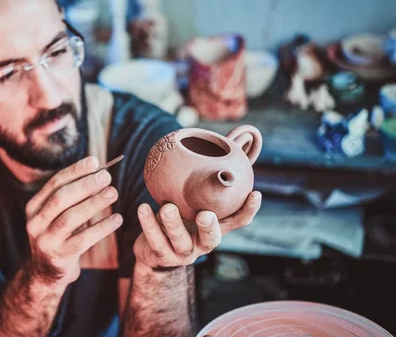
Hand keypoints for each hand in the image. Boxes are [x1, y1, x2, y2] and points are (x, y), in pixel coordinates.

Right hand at [24, 156, 122, 286]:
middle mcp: (35, 222)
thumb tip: (99, 170)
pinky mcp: (59, 257)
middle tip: (106, 176)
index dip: (75, 171)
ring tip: (113, 193)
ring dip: (94, 203)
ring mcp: (45, 241)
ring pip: (71, 218)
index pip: (55, 183)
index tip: (95, 161)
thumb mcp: (58, 215)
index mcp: (34, 207)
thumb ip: (72, 196)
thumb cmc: (59, 235)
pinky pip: (83, 240)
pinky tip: (117, 219)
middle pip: (61, 198)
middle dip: (85, 185)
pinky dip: (102, 228)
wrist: (46, 273)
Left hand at [133, 191, 261, 269]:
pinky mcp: (162, 256)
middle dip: (209, 227)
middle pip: (211, 239)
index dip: (248, 210)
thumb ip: (206, 180)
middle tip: (204, 214)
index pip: (237, 221)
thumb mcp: (192, 201)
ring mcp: (183, 253)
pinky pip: (155, 241)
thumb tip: (234, 140)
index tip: (255, 194)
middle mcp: (202, 243)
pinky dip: (149, 225)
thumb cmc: (179, 217)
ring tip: (166, 207)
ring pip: (180, 242)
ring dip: (173, 224)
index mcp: (215, 227)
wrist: (153, 250)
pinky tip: (143, 208)